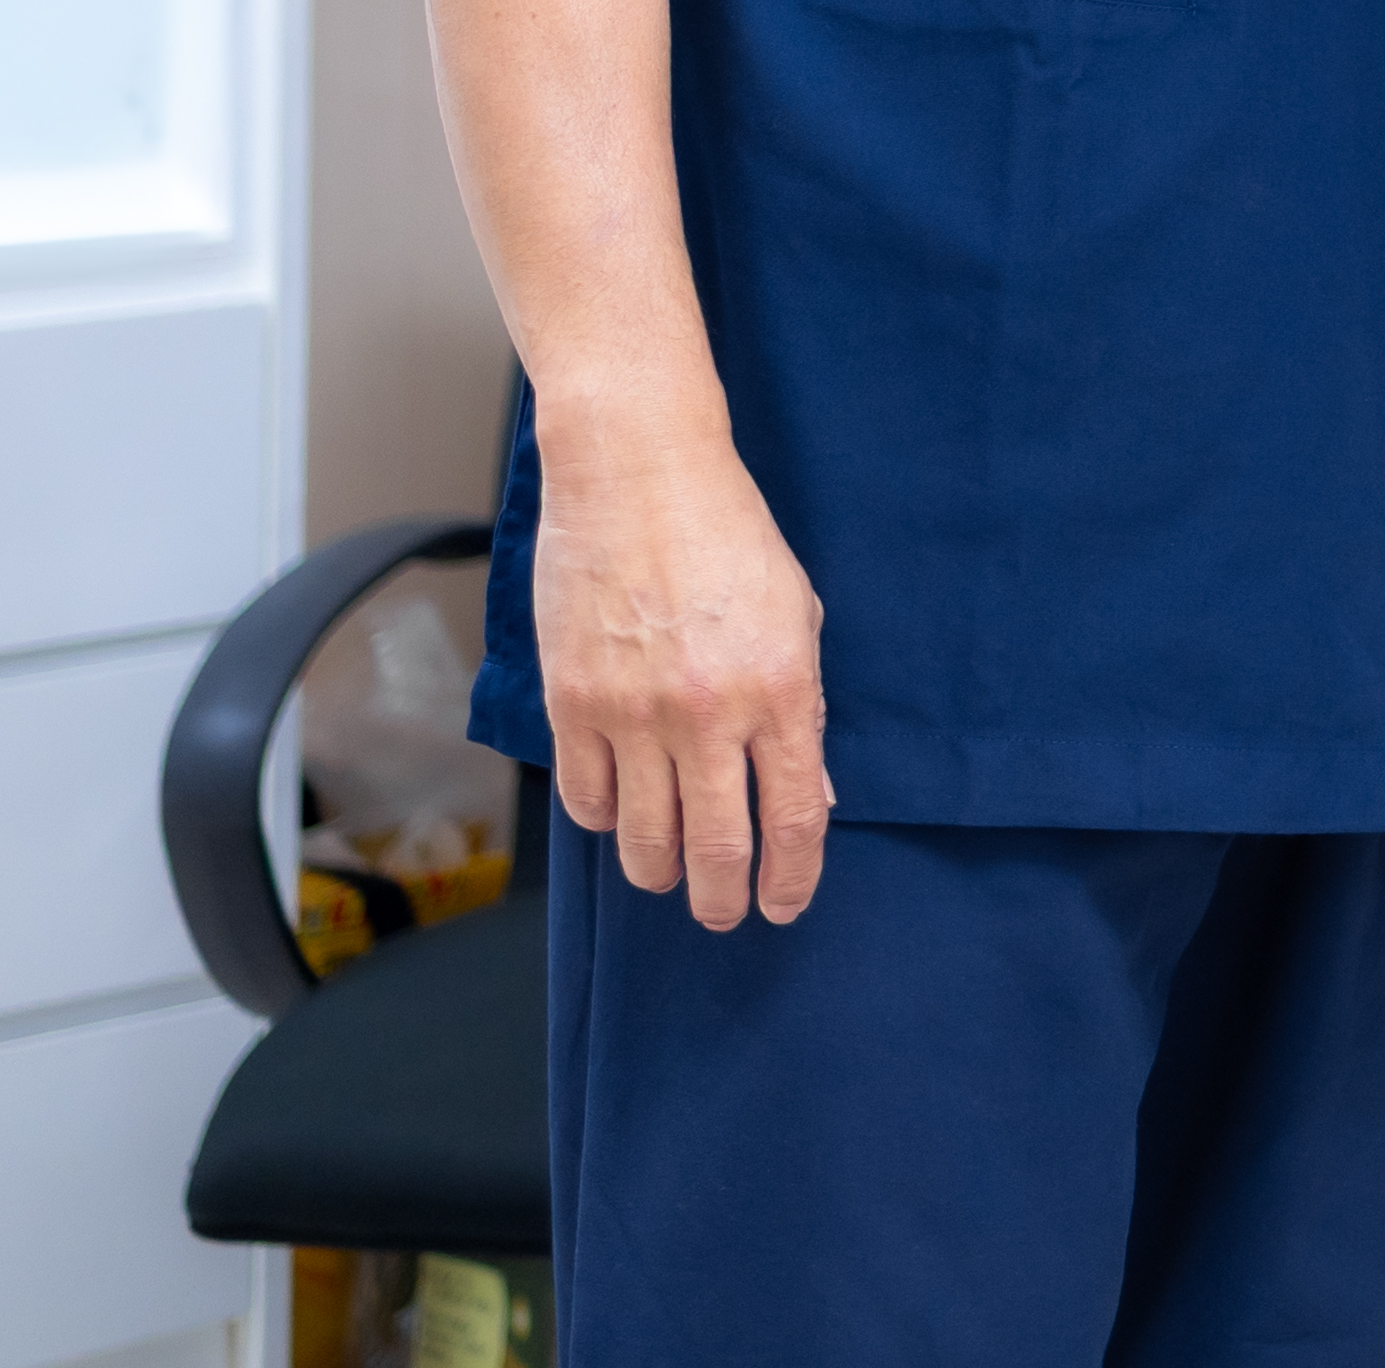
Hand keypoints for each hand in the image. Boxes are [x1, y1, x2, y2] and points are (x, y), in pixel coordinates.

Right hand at [532, 412, 835, 927]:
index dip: (793, 878)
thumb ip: (802, 709)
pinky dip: (606, 820)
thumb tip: (812, 793)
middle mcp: (708, 713)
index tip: (785, 904)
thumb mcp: (796, 615)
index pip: (795, 818)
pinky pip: (586, 798)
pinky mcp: (572, 701)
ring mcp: (633, 712)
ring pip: (643, 839)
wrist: (637, 471)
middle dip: (723, 900)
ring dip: (661, 873)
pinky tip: (621, 812)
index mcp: (780, 689)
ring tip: (671, 875)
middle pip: (717, 849)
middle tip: (724, 914)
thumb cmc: (728, 532)